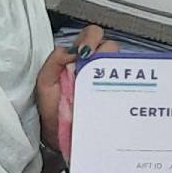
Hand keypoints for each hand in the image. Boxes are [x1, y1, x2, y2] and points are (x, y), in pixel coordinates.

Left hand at [36, 25, 117, 152]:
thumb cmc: (52, 109)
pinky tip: (112, 90)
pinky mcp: (116, 95)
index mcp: (78, 58)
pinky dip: (123, 84)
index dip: (91, 39)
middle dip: (104, 51)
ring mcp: (107, 80)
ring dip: (112, 68)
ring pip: (120, 62)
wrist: (58, 136)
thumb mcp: (45, 83)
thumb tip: (71, 50)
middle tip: (93, 65)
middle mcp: (95, 66)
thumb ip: (54, 61)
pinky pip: (126, 84)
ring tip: (99, 81)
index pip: (92, 36)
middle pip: (110, 46)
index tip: (84, 51)